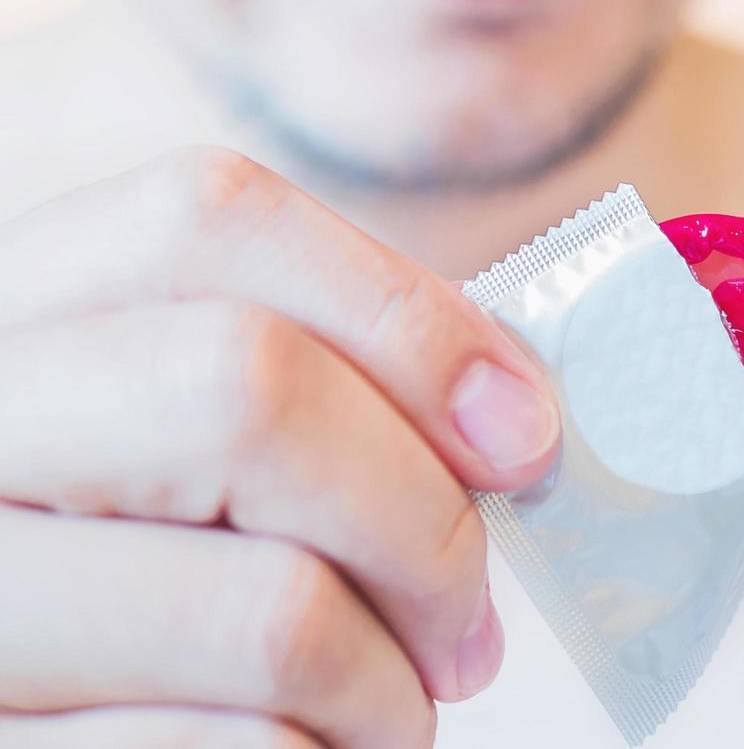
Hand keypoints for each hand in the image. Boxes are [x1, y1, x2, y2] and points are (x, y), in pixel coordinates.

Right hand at [0, 148, 560, 747]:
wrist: (57, 707)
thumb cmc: (156, 566)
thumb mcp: (191, 433)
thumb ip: (325, 383)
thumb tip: (510, 413)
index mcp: (16, 315)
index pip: (207, 218)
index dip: (402, 314)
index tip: (518, 431)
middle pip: (249, 388)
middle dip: (421, 519)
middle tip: (467, 618)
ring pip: (270, 610)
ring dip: (390, 682)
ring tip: (398, 705)